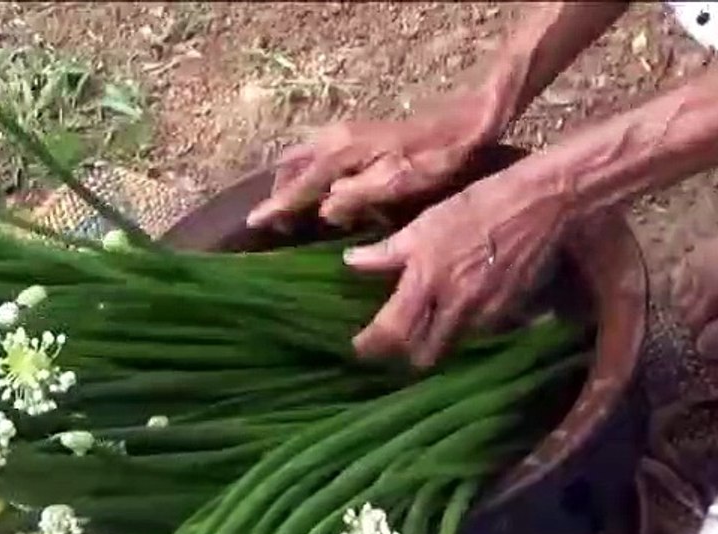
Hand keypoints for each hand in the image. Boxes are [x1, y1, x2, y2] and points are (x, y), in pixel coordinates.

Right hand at [245, 96, 498, 230]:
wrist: (464, 126)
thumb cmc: (434, 159)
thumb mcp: (396, 183)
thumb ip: (356, 196)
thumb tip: (323, 210)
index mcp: (341, 151)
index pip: (299, 183)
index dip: (276, 206)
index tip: (253, 223)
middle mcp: (335, 138)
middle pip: (291, 165)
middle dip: (280, 192)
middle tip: (276, 222)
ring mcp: (346, 133)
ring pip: (303, 157)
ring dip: (293, 182)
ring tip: (293, 210)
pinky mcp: (359, 135)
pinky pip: (319, 154)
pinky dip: (310, 173)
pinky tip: (323, 191)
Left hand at [344, 167, 569, 367]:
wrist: (539, 207)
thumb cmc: (478, 206)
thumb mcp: (426, 223)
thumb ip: (388, 251)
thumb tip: (351, 262)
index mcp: (427, 280)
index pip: (392, 331)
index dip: (371, 346)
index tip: (359, 347)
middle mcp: (455, 306)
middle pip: (423, 355)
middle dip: (405, 355)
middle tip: (393, 344)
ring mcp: (484, 315)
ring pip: (451, 347)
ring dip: (435, 345)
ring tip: (425, 328)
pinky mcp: (508, 314)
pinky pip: (477, 335)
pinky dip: (463, 331)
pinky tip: (459, 313)